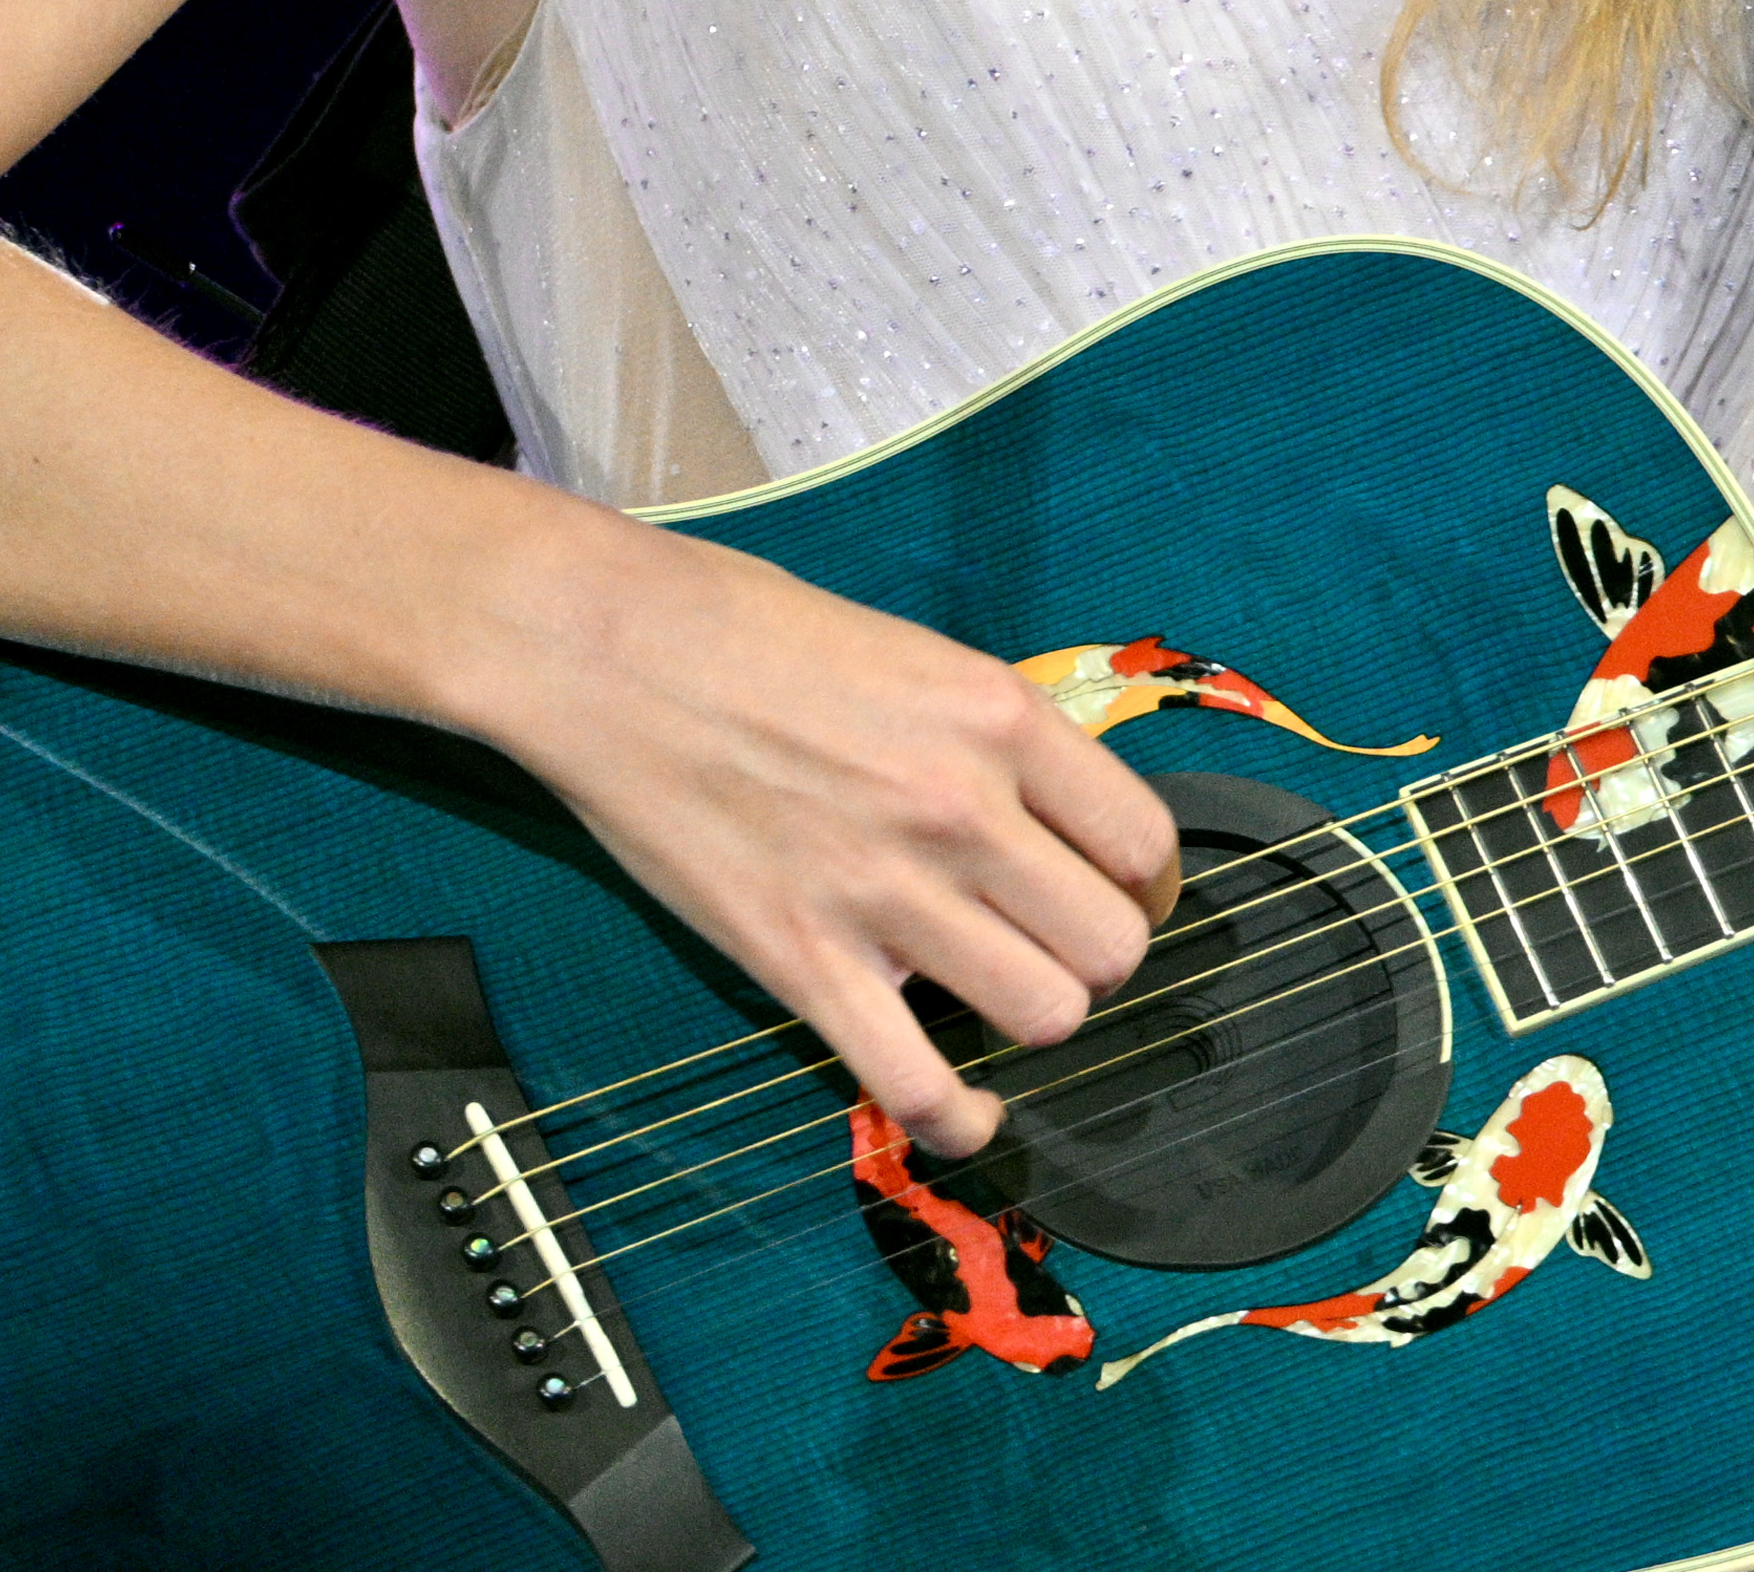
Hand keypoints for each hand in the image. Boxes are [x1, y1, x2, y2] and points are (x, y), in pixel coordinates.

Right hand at [470, 522, 1184, 1154]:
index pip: (1143, 843)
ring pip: (1045, 1016)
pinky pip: (918, 1087)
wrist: (609, 653)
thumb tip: (1052, 817)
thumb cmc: (754, 635)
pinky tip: (964, 1108)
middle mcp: (961, 807)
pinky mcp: (802, 962)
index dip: (1142, 885)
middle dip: (1092, 955)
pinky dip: (956, 1119)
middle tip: (1044, 940)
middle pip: (1112, 946)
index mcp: (1000, 717)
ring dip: (1031, 1017)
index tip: (1112, 894)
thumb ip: (996, 740)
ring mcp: (884, 892)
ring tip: (992, 990)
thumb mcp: (918, 655)